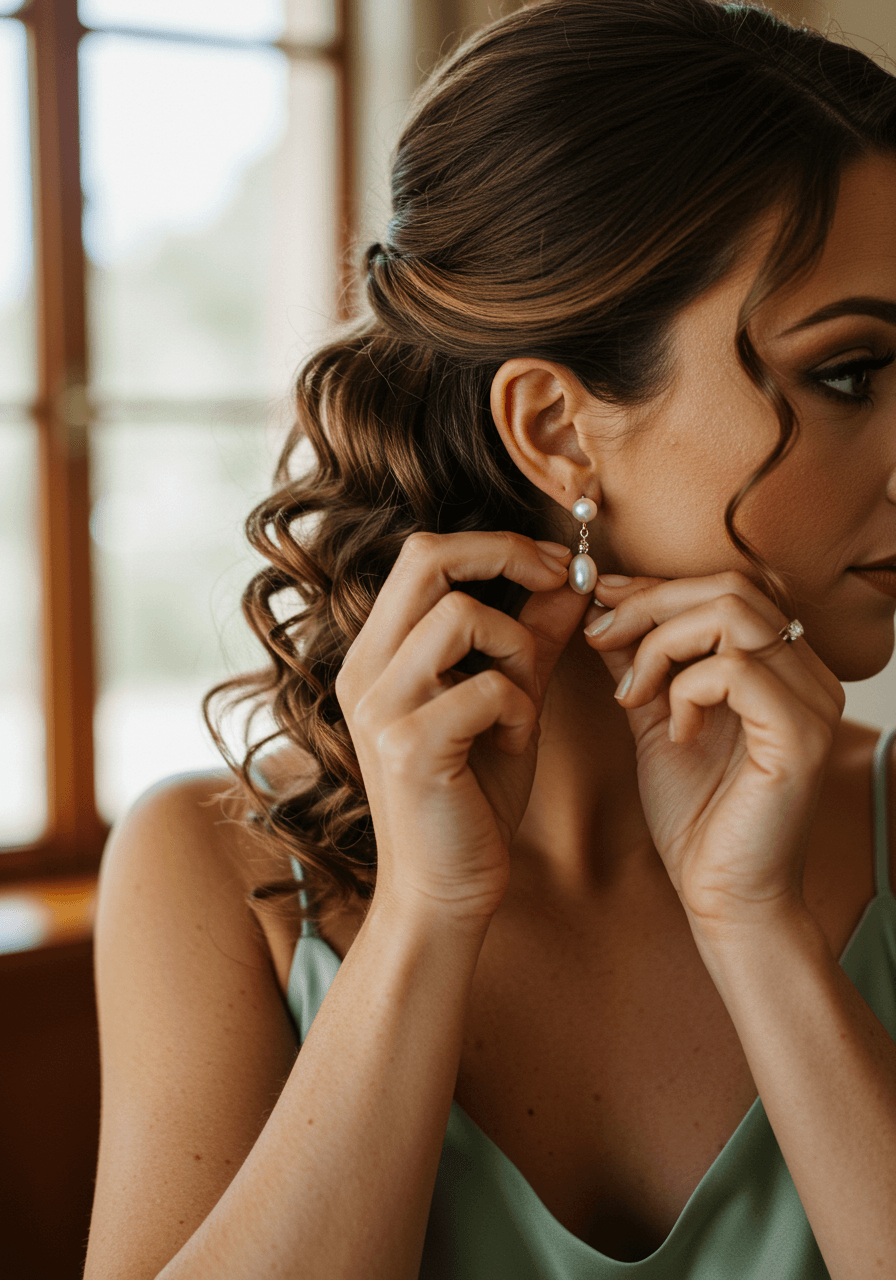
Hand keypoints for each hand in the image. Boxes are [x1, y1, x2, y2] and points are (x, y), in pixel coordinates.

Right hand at [335, 531, 589, 922]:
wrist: (444, 892)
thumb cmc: (473, 798)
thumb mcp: (508, 703)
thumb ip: (533, 638)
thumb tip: (575, 577)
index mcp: (379, 653)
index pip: (423, 553)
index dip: (495, 544)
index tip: (555, 565)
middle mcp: (365, 669)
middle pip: (427, 558)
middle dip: (507, 555)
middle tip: (559, 579)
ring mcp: (380, 707)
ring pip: (461, 616)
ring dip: (517, 648)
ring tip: (523, 698)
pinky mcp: (407, 747)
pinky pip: (486, 687)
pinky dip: (518, 707)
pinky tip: (514, 741)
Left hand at [583, 571, 845, 930]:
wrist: (725, 896)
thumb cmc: (696, 816)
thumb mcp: (655, 718)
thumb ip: (640, 661)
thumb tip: (605, 608)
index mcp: (780, 666)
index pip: (727, 586)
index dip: (655, 585)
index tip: (599, 600)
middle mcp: (808, 674)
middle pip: (730, 586)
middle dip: (649, 603)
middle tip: (599, 636)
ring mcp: (812, 701)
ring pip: (731, 615)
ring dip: (661, 644)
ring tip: (633, 693)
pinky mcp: (800, 735)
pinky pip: (736, 670)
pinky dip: (687, 690)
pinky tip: (674, 731)